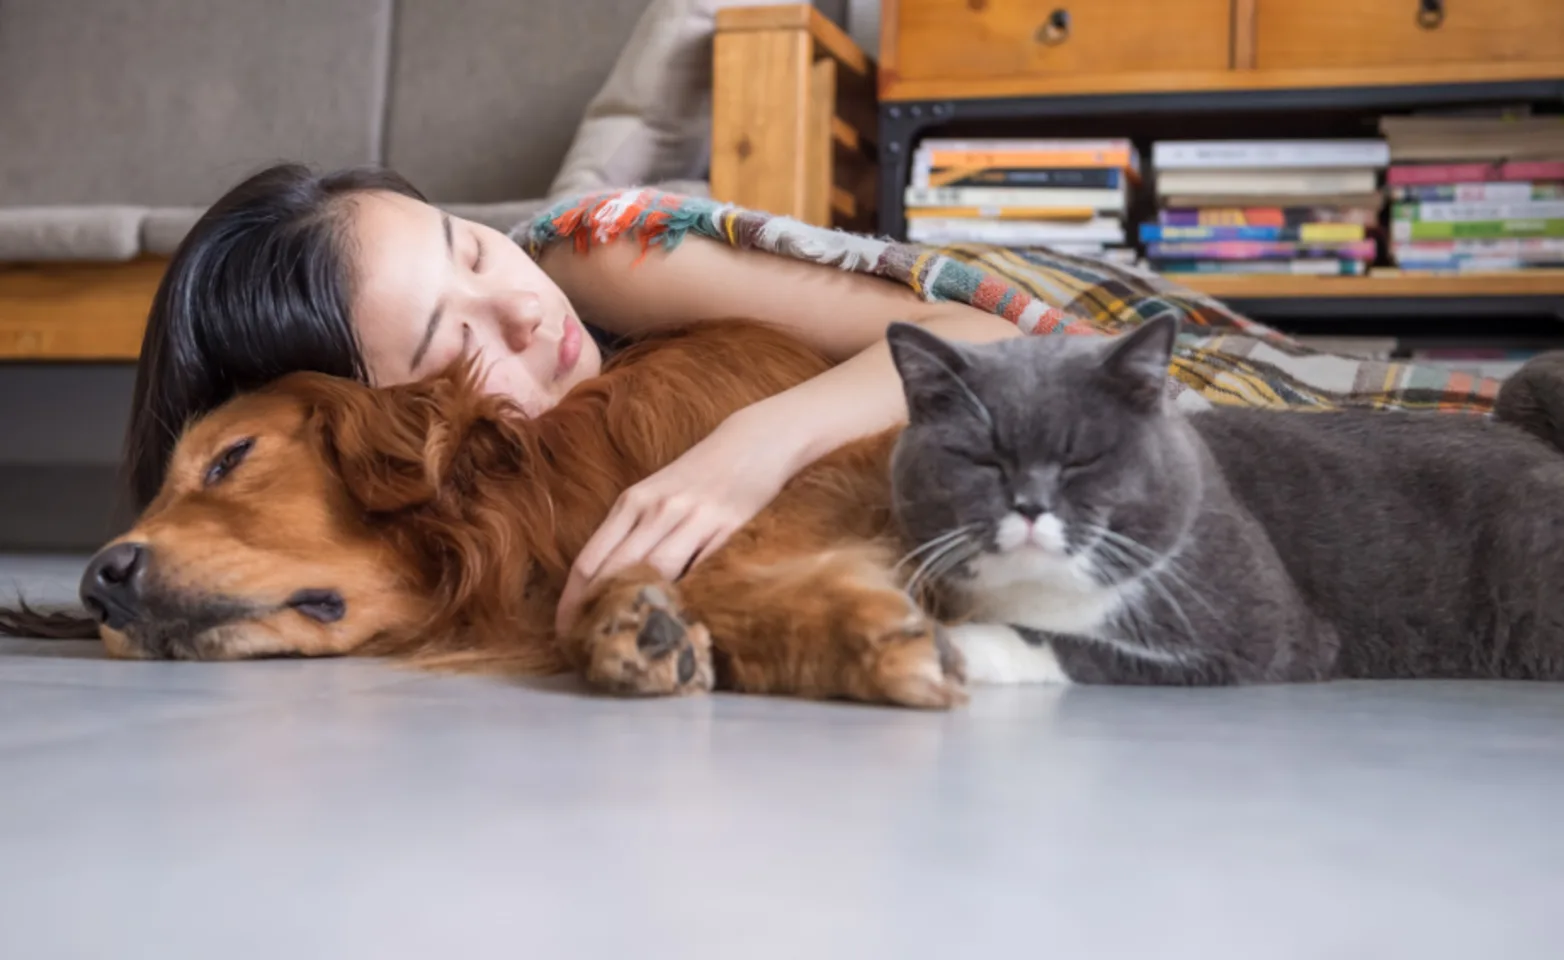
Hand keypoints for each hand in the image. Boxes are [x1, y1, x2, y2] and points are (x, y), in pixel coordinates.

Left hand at [554, 409, 798, 635]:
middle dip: (596, 613)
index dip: (572, 601)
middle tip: (589, 648)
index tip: (565, 631)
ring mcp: (693, 518)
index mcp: (632, 502)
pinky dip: (687, 596)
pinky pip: (701, 569)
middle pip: (614, 570)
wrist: (754, 441)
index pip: (589, 560)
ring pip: (654, 570)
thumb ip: (633, 531)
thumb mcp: (657, 494)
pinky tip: (678, 620)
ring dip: (638, 608)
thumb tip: (608, 584)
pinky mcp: (728, 527)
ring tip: (628, 641)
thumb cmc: (700, 474)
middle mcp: (656, 509)